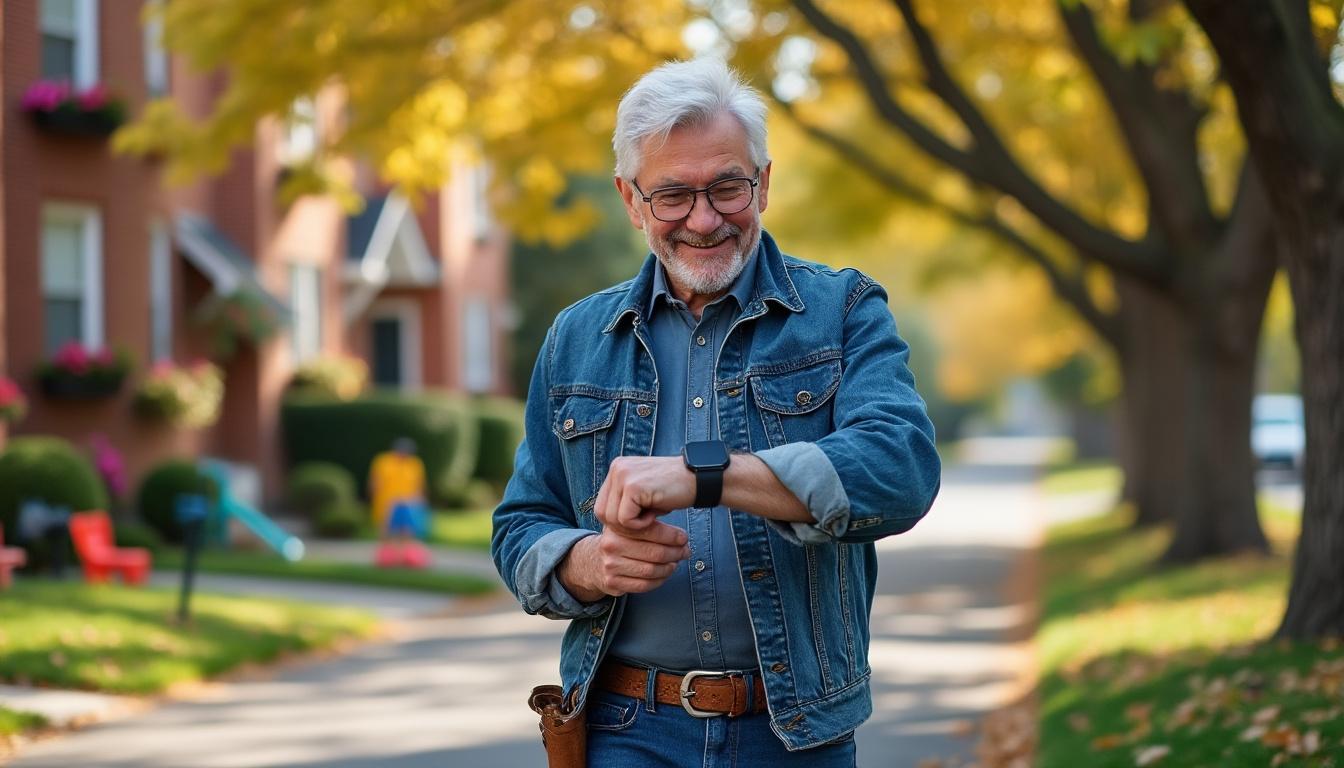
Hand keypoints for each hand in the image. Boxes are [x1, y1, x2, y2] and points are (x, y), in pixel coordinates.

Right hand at [558, 524, 689, 599]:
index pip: (650, 531)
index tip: (683, 537)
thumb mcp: (626, 526)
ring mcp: (610, 566)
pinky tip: (665, 573)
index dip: (671, 535)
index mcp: (617, 528)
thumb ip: (647, 522)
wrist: (592, 561)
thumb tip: (677, 526)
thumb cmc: (619, 541)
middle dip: (675, 552)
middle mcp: (611, 546)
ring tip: (676, 562)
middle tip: (685, 550)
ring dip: (669, 567)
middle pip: (654, 553)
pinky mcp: (613, 583)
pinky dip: (659, 580)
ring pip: (651, 570)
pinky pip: (644, 585)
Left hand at [593, 456, 695, 532]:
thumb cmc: (674, 491)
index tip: (639, 522)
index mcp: (617, 468)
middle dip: (622, 528)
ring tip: (652, 517)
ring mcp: (623, 475)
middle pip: (602, 513)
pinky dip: (641, 525)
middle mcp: (616, 468)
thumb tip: (609, 523)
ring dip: (633, 527)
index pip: (601, 505)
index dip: (617, 522)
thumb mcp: (643, 494)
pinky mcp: (632, 486)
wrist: (700, 480)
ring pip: (612, 519)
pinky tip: (656, 513)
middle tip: (646, 524)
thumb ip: (625, 502)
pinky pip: (625, 520)